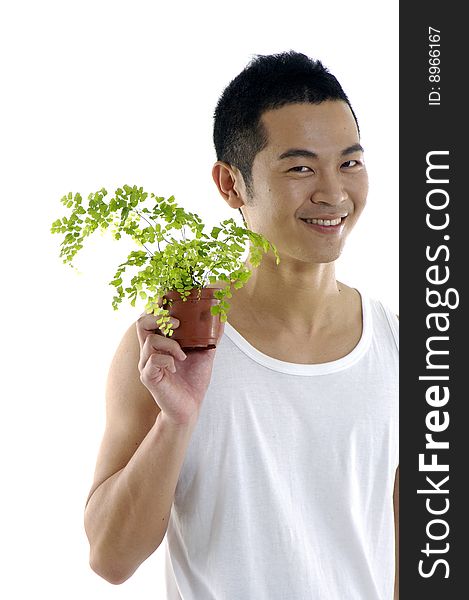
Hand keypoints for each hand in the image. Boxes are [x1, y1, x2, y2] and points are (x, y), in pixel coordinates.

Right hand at [136, 306, 224, 424]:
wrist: (189, 407)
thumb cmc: (193, 381)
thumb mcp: (204, 354)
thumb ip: (210, 336)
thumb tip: (222, 317)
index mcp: (160, 343)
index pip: (150, 318)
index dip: (157, 306)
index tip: (170, 300)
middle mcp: (149, 351)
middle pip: (141, 323)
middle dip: (159, 317)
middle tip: (178, 323)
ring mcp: (147, 364)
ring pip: (150, 340)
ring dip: (170, 343)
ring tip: (183, 354)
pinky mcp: (149, 377)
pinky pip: (153, 360)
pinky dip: (168, 359)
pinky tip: (177, 366)